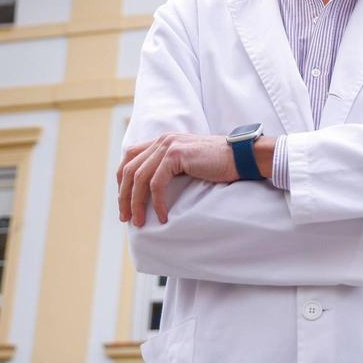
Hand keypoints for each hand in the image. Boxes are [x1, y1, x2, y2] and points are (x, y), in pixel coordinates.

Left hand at [117, 133, 237, 226]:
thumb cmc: (219, 165)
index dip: (121, 180)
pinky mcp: (177, 154)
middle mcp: (162, 140)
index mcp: (163, 140)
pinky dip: (156, 202)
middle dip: (124, 196)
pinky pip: (157, 183)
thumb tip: (152, 190)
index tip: (124, 201)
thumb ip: (170, 167)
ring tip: (140, 222)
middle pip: (130, 169)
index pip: (129, 157)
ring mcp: (169, 145)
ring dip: (136, 203)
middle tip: (127, 218)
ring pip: (140, 177)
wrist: (241, 157)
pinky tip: (162, 216)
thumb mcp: (188, 163)